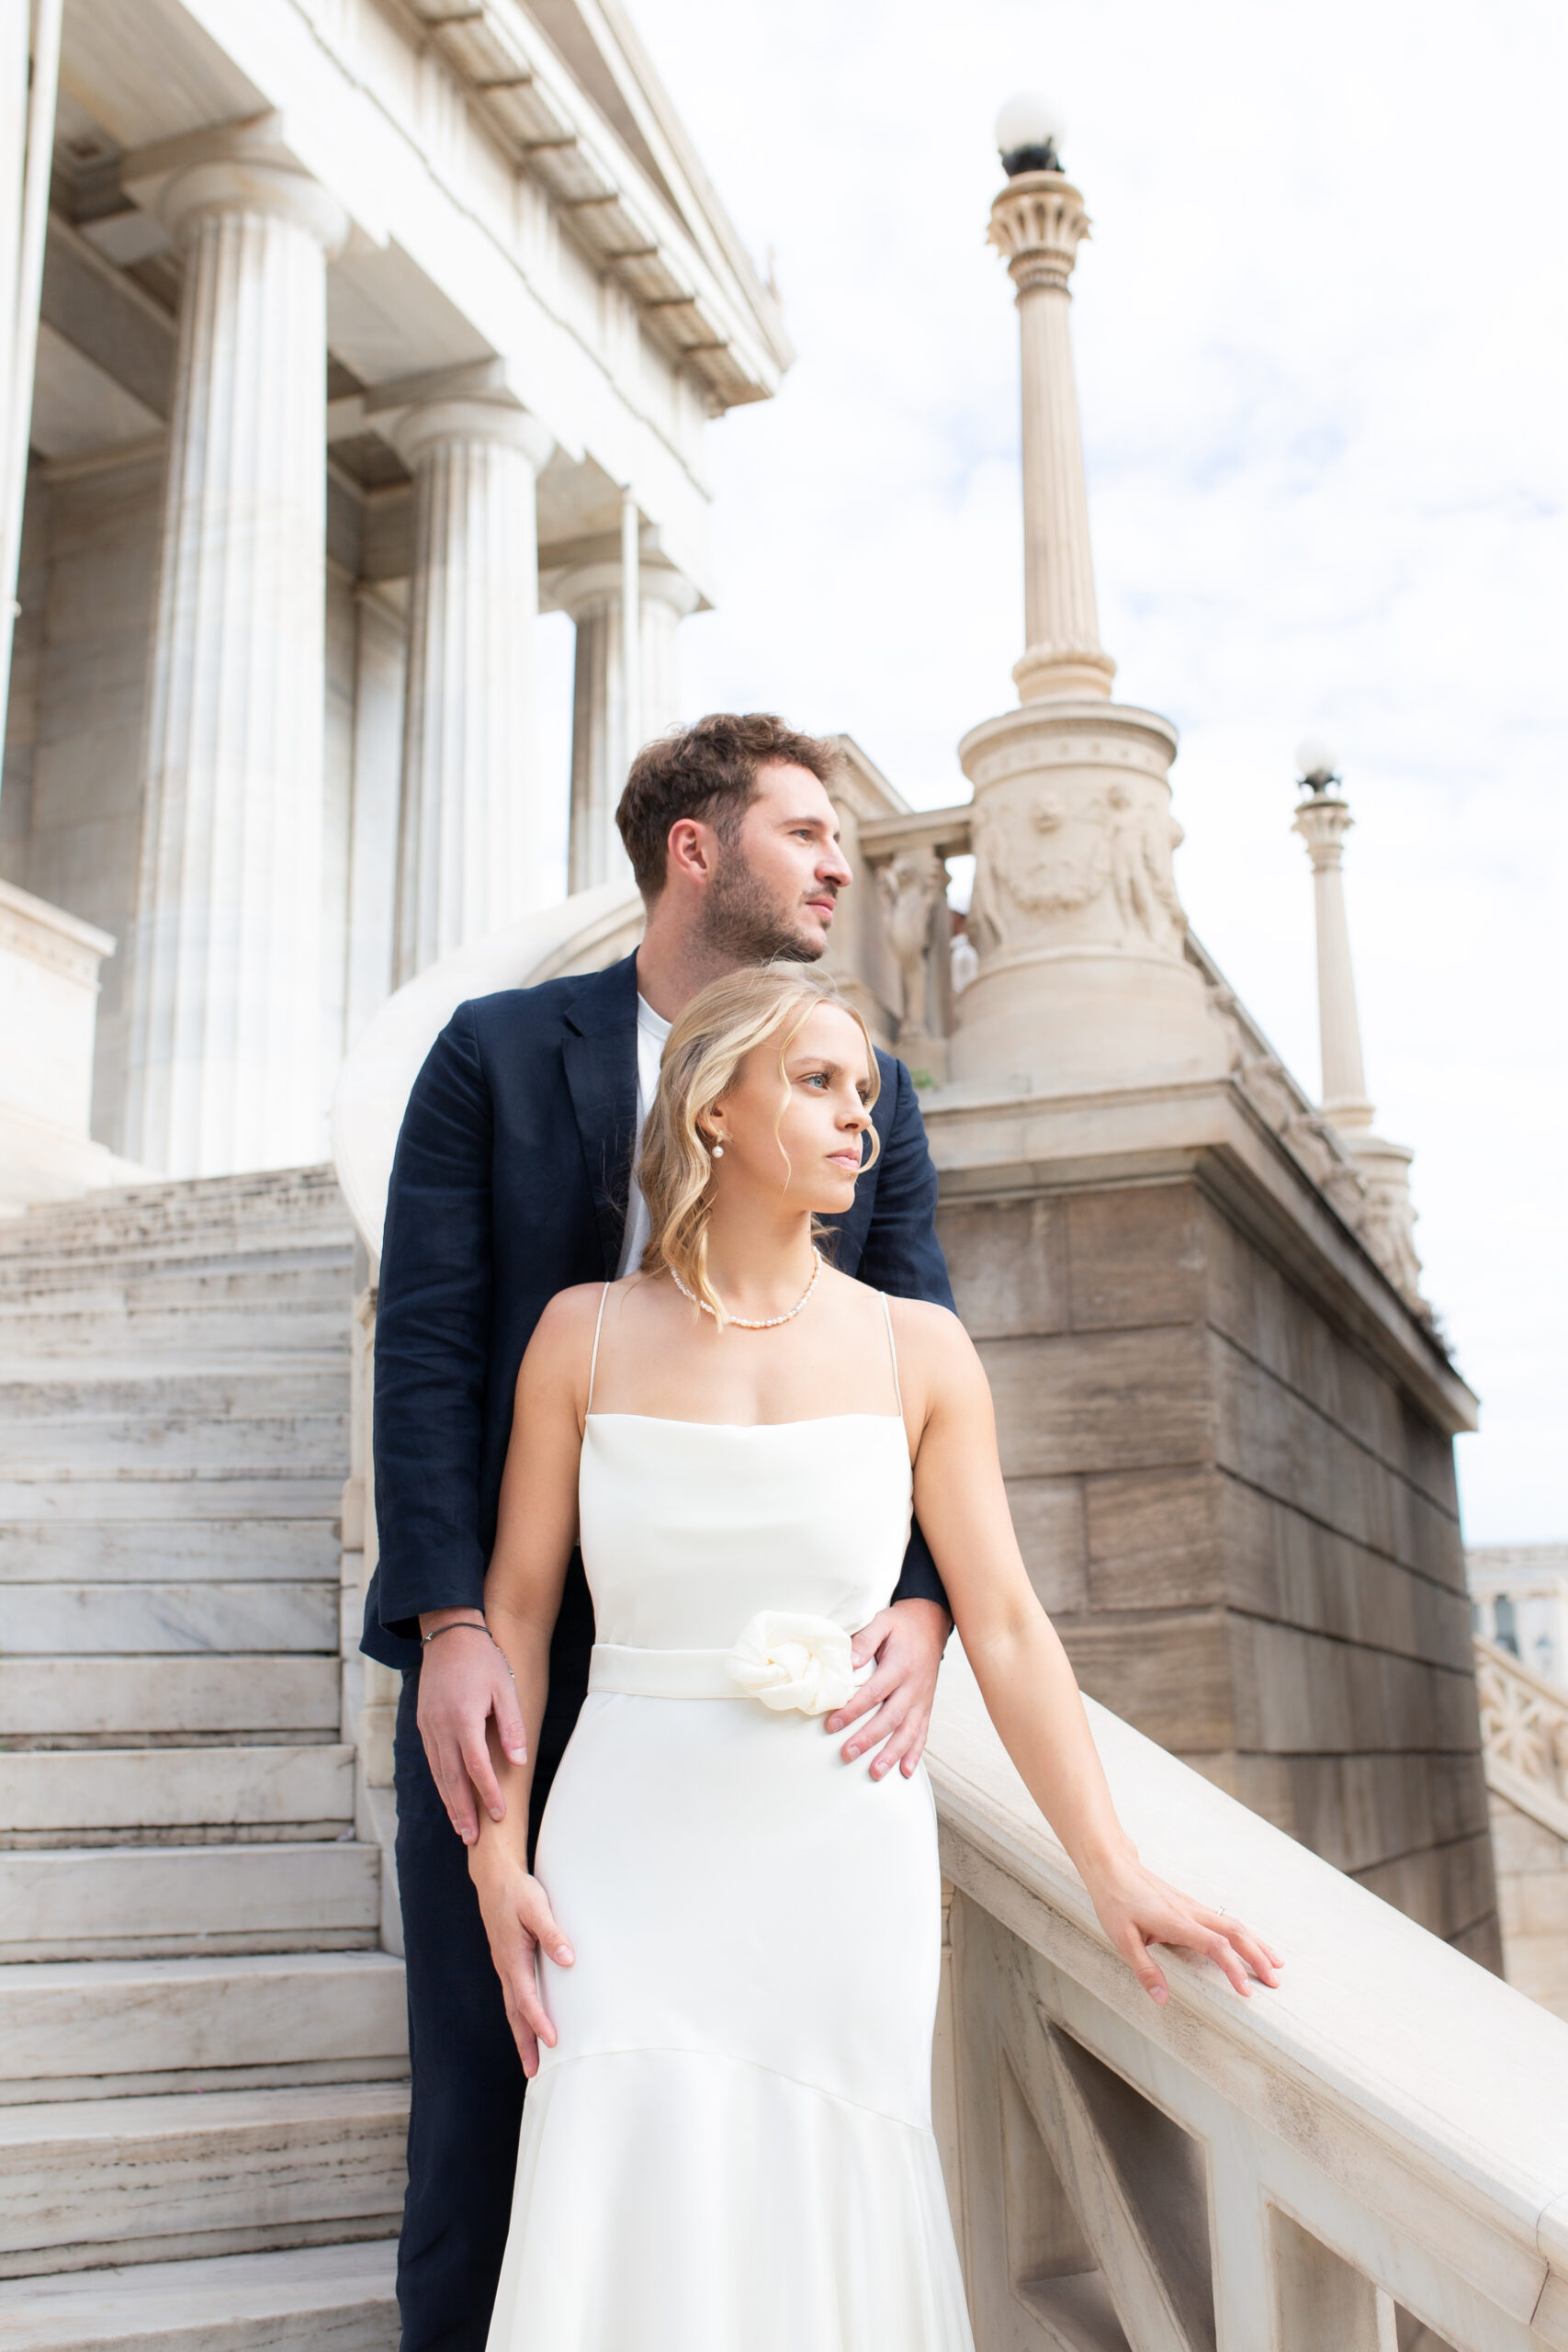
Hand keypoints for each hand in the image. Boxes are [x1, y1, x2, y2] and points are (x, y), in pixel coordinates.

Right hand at [416, 1611, 526, 1844]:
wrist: (448, 1634)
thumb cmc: (483, 1659)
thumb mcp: (505, 1688)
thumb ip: (511, 1726)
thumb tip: (517, 1762)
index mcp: (463, 1719)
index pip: (476, 1767)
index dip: (488, 1794)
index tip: (500, 1815)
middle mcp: (441, 1728)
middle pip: (452, 1779)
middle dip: (463, 1811)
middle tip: (473, 1840)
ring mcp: (428, 1727)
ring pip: (438, 1773)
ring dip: (450, 1802)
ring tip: (461, 1828)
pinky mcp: (423, 1724)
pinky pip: (432, 1760)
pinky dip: (441, 1782)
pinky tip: (449, 1796)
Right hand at [470, 1858, 574, 2076]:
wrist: (494, 1878)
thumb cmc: (518, 1891)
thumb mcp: (537, 1907)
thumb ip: (552, 1933)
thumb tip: (567, 1959)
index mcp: (512, 1958)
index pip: (527, 1999)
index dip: (540, 2022)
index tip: (553, 2041)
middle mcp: (506, 1967)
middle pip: (515, 2013)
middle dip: (525, 2042)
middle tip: (534, 2072)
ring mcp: (505, 1965)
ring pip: (513, 2007)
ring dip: (522, 2033)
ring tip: (532, 2059)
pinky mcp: (508, 1960)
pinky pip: (514, 1995)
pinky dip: (521, 2015)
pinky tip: (529, 2021)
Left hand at [825, 1597, 949, 1780]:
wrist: (931, 1623)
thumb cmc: (902, 1626)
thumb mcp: (882, 1623)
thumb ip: (865, 1640)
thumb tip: (850, 1663)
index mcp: (900, 1666)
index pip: (874, 1693)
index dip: (853, 1711)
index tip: (832, 1724)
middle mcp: (913, 1686)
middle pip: (890, 1718)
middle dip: (868, 1739)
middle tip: (847, 1754)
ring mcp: (921, 1699)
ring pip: (908, 1731)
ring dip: (892, 1754)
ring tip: (876, 1772)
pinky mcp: (926, 1706)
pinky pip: (923, 1732)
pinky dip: (915, 1753)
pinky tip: (905, 1771)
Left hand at [1086, 1853, 1283, 2003]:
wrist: (1114, 1867)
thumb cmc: (1116, 1902)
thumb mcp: (1122, 1939)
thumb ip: (1144, 1969)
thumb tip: (1162, 1999)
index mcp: (1176, 1922)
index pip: (1214, 1946)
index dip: (1233, 1968)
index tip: (1246, 1992)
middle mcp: (1191, 1912)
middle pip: (1235, 1932)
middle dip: (1258, 1956)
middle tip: (1275, 1982)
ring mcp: (1193, 1907)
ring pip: (1234, 1923)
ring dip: (1257, 1944)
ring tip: (1277, 1964)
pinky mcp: (1191, 1906)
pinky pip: (1224, 1920)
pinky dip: (1244, 1934)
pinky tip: (1251, 1943)